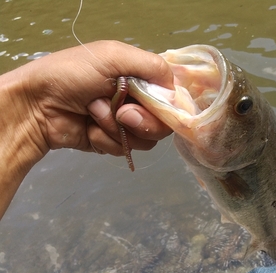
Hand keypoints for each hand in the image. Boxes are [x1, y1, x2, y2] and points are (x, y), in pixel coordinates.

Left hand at [0, 40, 173, 217]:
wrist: (35, 105)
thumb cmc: (71, 74)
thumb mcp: (114, 56)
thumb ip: (152, 66)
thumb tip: (175, 90)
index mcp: (139, 77)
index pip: (172, 95)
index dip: (168, 105)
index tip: (153, 103)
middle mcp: (136, 100)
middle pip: (163, 122)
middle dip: (142, 119)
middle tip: (122, 112)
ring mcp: (124, 123)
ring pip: (146, 139)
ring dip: (119, 128)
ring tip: (95, 114)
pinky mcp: (111, 142)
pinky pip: (125, 149)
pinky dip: (106, 139)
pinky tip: (89, 127)